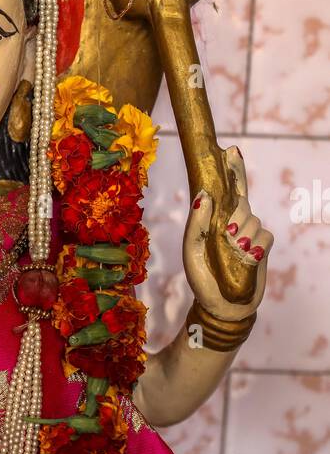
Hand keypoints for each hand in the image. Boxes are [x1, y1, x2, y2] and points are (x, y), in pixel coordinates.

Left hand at [184, 146, 272, 320]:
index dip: (232, 169)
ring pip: (253, 219)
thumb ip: (196, 222)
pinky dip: (254, 247)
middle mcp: (233, 220)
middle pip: (242, 202)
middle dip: (234, 217)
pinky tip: (246, 259)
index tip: (232, 149)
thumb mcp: (191, 249)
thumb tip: (204, 195)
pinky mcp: (262, 246)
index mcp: (215, 217)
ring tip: (232, 254)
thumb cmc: (202, 277)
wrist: (221, 304)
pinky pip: (263, 236)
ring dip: (241, 237)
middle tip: (226, 237)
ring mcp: (249, 232)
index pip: (226, 188)